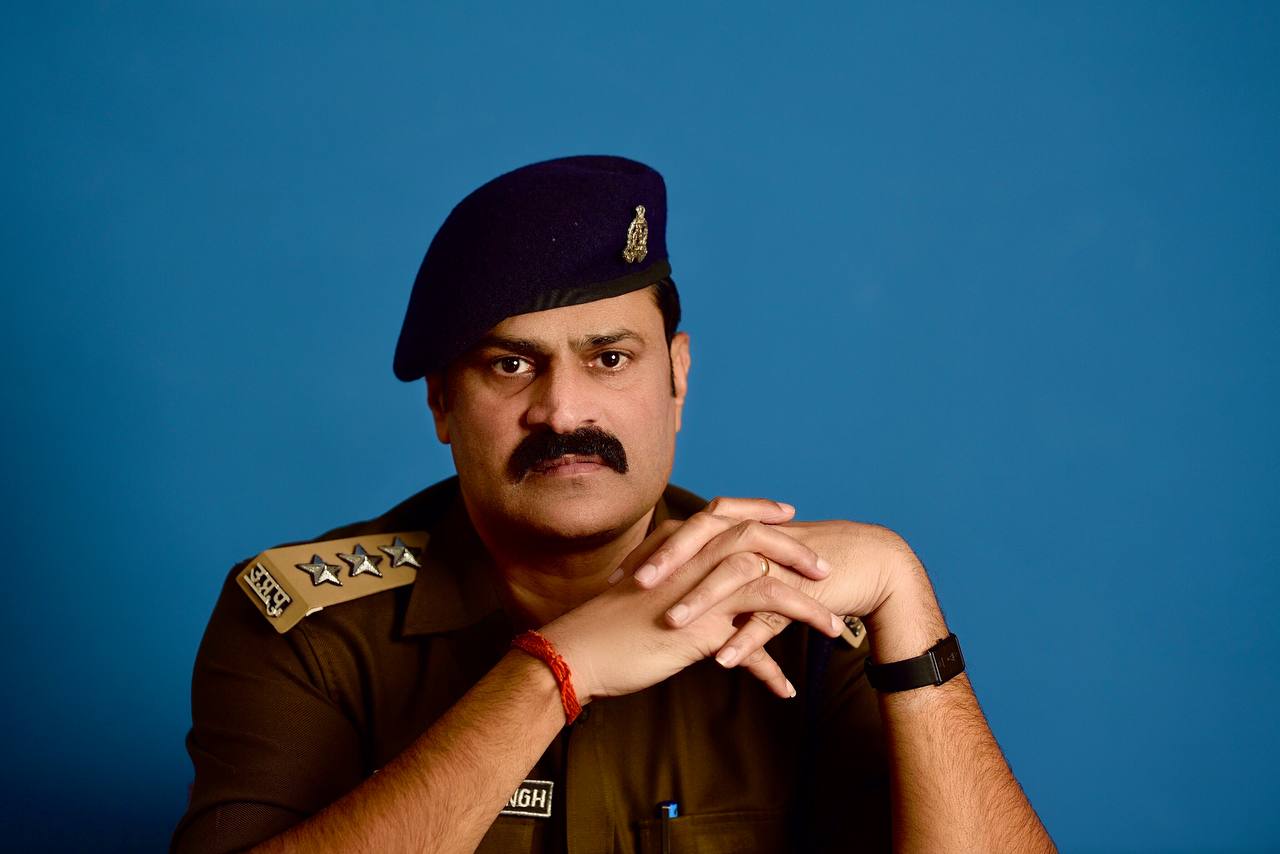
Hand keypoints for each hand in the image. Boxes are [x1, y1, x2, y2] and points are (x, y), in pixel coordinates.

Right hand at [539, 497, 844, 701]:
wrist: (578, 650)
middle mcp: (690, 562)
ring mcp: (696, 595)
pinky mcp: (698, 632)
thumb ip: (673, 573)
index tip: (788, 514)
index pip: (727, 513)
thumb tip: (693, 574)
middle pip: (757, 542)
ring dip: (807, 608)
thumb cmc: (608, 621)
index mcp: (678, 546)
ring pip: (768, 589)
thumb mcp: (646, 585)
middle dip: (797, 553)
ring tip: (832, 627)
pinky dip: (772, 669)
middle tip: (825, 570)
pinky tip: (787, 689)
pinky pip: (750, 648)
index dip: (761, 511)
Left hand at [629, 507, 943, 668]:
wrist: (869, 562)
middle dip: (668, 561)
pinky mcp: (805, 591)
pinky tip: (724, 660)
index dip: (650, 552)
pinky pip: (772, 615)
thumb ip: (719, 566)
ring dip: (702, 600)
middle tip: (634, 584)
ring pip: (735, 576)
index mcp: (740, 531)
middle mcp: (757, 541)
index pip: (686, 532)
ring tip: (672, 625)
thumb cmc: (806, 564)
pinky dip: (747, 638)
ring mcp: (781, 564)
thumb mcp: (756, 562)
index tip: (615, 579)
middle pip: (706, 539)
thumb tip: (675, 582)